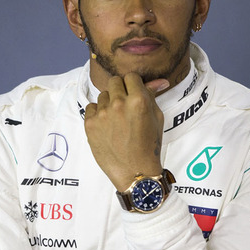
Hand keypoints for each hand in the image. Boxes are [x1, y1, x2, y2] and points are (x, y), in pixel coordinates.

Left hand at [83, 73, 167, 191]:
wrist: (135, 172)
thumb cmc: (149, 147)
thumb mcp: (156, 119)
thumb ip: (152, 96)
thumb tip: (159, 81)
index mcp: (139, 100)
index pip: (131, 77)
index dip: (133, 85)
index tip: (133, 93)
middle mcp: (119, 104)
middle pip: (114, 81)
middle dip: (120, 90)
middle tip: (125, 106)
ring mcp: (103, 114)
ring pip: (103, 95)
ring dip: (109, 103)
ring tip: (117, 120)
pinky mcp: (90, 124)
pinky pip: (91, 107)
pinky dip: (98, 114)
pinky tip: (107, 126)